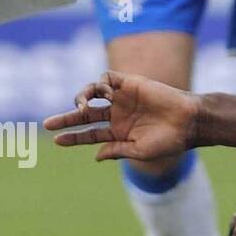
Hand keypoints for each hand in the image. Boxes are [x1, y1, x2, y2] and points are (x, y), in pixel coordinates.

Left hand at [44, 70, 199, 161]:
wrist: (188, 121)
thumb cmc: (168, 141)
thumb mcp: (140, 151)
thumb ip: (117, 151)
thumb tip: (95, 156)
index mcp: (119, 133)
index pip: (90, 134)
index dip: (73, 137)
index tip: (56, 140)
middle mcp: (118, 115)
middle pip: (86, 114)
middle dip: (66, 118)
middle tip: (47, 123)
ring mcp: (123, 99)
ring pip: (92, 93)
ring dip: (81, 98)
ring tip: (82, 107)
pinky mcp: (130, 83)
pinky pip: (106, 78)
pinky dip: (99, 84)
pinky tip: (103, 95)